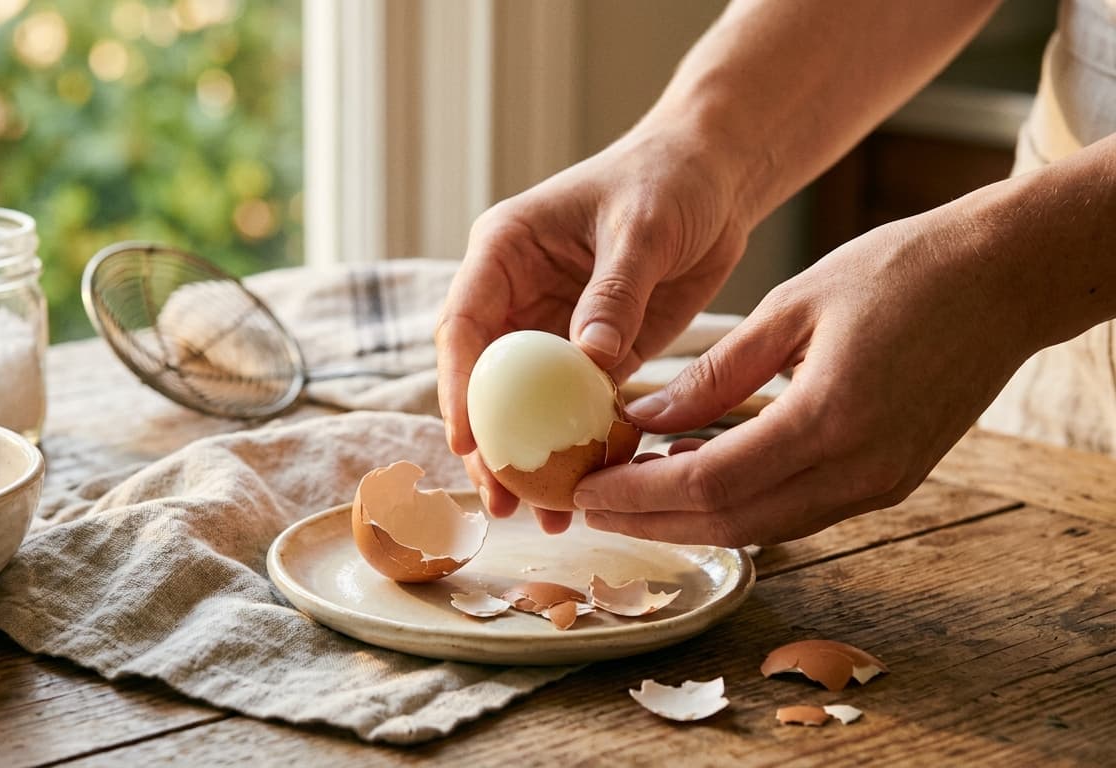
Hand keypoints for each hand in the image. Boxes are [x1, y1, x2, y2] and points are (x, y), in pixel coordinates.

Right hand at [435, 130, 747, 531]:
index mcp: (504, 252)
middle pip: (484, 379)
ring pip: (525, 404)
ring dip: (530, 458)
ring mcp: (551, 327)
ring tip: (543, 517)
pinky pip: (574, 408)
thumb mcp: (642, 228)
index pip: (463, 325)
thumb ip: (614, 292)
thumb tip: (587, 361)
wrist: (714, 176)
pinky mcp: (592, 351)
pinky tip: (588, 489)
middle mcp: (515, 294)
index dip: (459, 385)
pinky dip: (578, 448)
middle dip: (488, 443)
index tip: (468, 440)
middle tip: (501, 501)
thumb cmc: (669, 179)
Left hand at [576, 209, 1034, 545]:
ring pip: (765, 527)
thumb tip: (646, 418)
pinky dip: (740, 505)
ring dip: (693, 521)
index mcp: (828, 417)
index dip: (639, 496)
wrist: (1005, 279)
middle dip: (653, 523)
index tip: (585, 491)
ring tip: (630, 499)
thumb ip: (715, 374)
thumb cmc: (901, 272)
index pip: (709, 483)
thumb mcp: (790, 307)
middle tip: (591, 508)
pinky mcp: (890, 480)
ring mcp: (881, 483)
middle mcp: (858, 468)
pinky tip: (697, 481)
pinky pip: (799, 511)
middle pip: (733, 523)